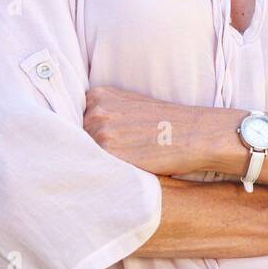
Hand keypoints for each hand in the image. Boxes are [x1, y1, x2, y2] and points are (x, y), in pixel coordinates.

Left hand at [82, 86, 208, 175]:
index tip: (102, 142)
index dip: (87, 134)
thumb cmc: (165, 121)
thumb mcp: (130, 104)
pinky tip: (119, 172)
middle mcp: (96, 111)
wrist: (192, 134)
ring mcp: (101, 132)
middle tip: (115, 156)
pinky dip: (104, 173)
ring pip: (84, 154)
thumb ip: (105, 112)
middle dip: (90, 149)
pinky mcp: (110, 154)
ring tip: (121, 164)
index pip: (75, 120)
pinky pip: (96, 167)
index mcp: (99, 95)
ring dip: (95, 163)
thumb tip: (82, 130)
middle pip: (76, 138)